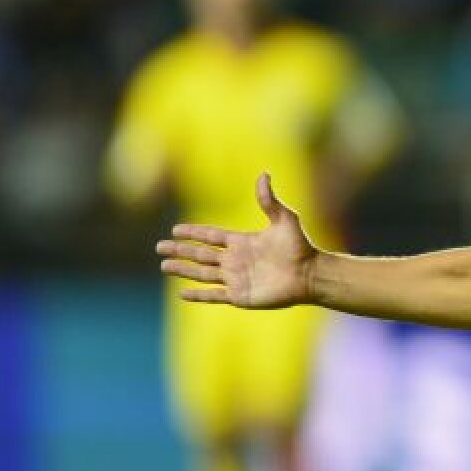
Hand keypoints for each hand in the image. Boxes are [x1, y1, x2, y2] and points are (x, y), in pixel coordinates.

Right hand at [155, 173, 316, 307]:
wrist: (311, 274)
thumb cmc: (300, 247)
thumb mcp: (284, 219)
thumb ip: (269, 200)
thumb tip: (264, 174)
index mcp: (242, 242)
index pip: (211, 236)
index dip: (193, 233)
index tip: (175, 229)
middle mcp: (236, 260)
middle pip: (200, 255)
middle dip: (180, 251)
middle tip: (159, 247)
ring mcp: (236, 279)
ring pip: (202, 273)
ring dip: (183, 270)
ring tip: (164, 266)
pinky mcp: (240, 296)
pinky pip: (214, 296)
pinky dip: (198, 295)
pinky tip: (181, 294)